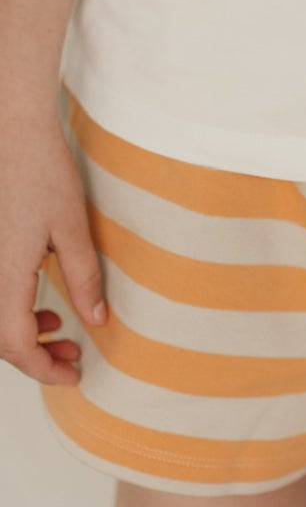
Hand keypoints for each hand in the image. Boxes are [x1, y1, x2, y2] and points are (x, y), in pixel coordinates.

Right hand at [0, 119, 105, 385]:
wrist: (9, 130)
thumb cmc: (41, 172)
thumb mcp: (72, 229)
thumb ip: (83, 279)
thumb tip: (96, 321)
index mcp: (3, 276)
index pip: (16, 344)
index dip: (44, 369)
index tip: (73, 375)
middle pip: (0, 339)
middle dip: (36, 356)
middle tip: (72, 358)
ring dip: (23, 332)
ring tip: (60, 325)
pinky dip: (13, 308)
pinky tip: (40, 299)